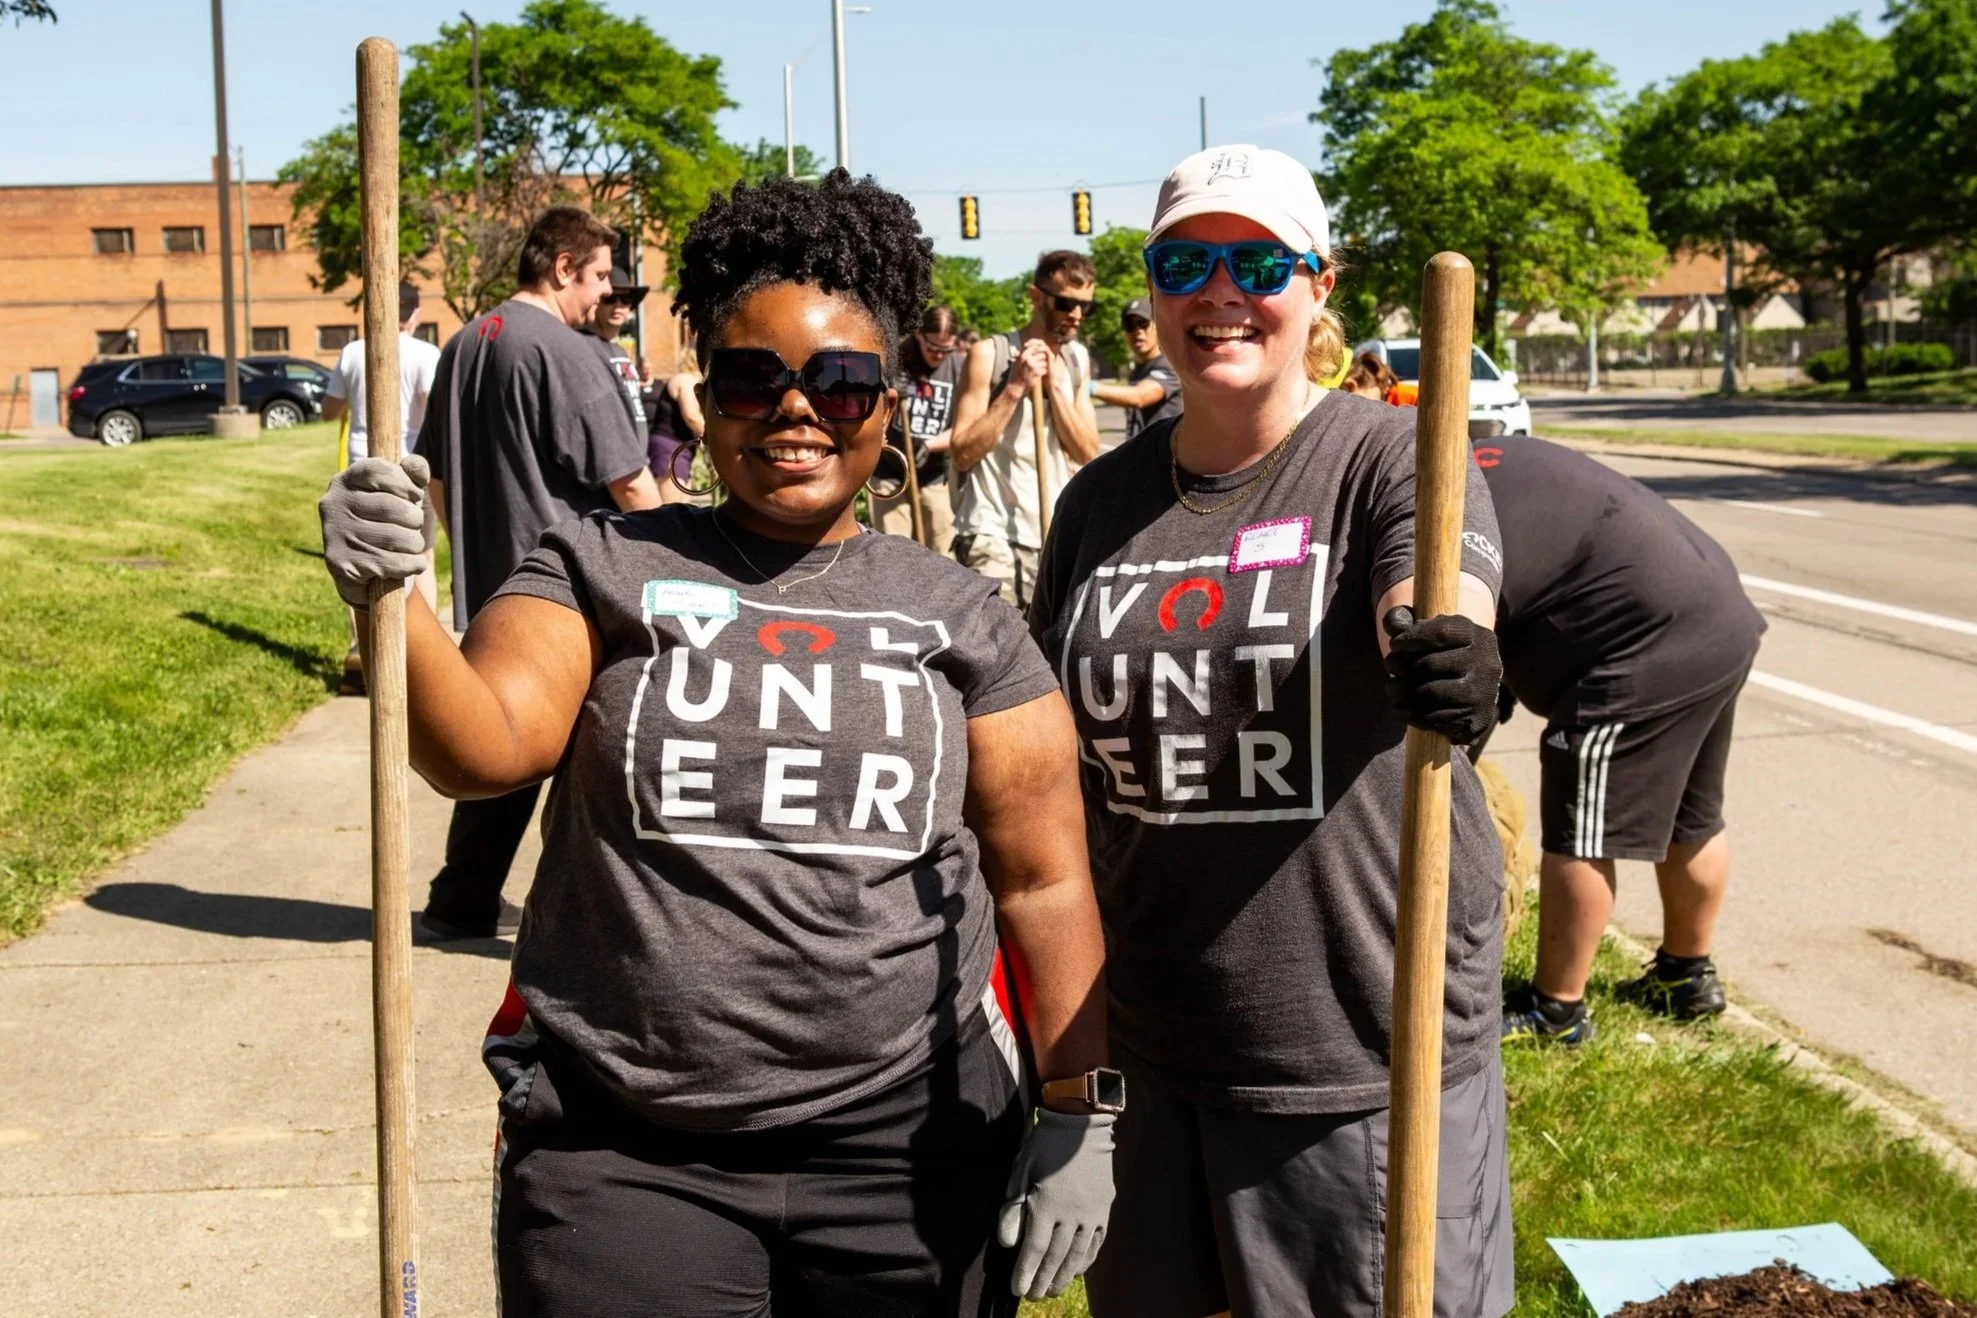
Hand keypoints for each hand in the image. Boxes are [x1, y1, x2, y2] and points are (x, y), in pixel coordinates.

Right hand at [320, 455, 430, 609]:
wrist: (367, 571)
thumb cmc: (389, 524)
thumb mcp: (403, 493)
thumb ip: (412, 473)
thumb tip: (418, 469)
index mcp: (345, 481)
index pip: (378, 470)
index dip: (406, 483)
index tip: (414, 495)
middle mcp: (334, 504)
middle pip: (393, 507)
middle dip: (416, 519)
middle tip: (414, 525)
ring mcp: (335, 534)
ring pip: (398, 537)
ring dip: (415, 544)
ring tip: (410, 545)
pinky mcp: (341, 563)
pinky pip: (394, 563)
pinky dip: (413, 564)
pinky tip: (411, 564)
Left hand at [997, 1109, 1115, 1299]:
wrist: (1081, 1123)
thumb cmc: (1043, 1146)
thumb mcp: (1020, 1171)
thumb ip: (1013, 1208)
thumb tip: (1008, 1243)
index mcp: (1047, 1204)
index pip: (1034, 1249)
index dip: (1025, 1272)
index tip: (1018, 1290)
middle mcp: (1071, 1213)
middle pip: (1056, 1257)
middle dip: (1043, 1280)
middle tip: (1034, 1296)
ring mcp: (1091, 1212)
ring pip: (1077, 1254)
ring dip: (1064, 1276)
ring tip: (1053, 1290)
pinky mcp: (1104, 1208)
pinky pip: (1096, 1242)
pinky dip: (1086, 1260)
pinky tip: (1076, 1271)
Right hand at [1006, 338, 1052, 394]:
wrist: (1015, 386)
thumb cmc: (1016, 373)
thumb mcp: (1016, 361)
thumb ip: (1022, 353)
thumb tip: (1028, 346)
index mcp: (1023, 355)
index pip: (1035, 347)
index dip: (1039, 351)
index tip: (1038, 355)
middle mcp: (1027, 359)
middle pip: (1042, 354)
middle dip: (1042, 359)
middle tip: (1039, 364)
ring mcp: (1032, 366)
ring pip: (1045, 362)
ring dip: (1043, 366)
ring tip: (1038, 370)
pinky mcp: (1037, 373)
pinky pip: (1045, 370)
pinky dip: (1043, 373)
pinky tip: (1038, 375)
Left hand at [1382, 607, 1502, 744]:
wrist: (1473, 690)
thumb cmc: (1442, 655)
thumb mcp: (1429, 632)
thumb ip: (1406, 622)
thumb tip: (1393, 621)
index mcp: (1477, 636)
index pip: (1441, 633)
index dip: (1411, 638)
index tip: (1396, 644)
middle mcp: (1486, 663)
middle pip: (1429, 664)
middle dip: (1401, 667)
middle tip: (1392, 669)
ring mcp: (1483, 693)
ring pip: (1428, 693)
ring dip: (1400, 693)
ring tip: (1392, 688)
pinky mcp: (1477, 719)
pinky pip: (1433, 718)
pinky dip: (1411, 714)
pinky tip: (1404, 707)